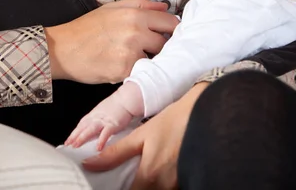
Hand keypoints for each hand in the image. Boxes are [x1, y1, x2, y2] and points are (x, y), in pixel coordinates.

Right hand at [44, 0, 178, 83]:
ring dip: (149, 60)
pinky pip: (140, 72)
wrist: (63, 49)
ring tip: (134, 58)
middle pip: (166, 43)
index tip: (169, 35)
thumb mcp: (113, 8)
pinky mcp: (123, 71)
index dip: (172, 30)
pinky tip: (123, 67)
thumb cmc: (86, 28)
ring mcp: (131, 52)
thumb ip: (141, 4)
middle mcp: (136, 32)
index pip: (170, 22)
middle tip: (150, 49)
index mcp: (135, 14)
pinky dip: (135, 72)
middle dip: (161, 47)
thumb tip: (164, 7)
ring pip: (155, 59)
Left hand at [65, 82, 144, 150]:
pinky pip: (106, 133)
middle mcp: (97, 117)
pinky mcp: (113, 124)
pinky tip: (98, 147)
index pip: (81, 124)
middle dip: (74, 136)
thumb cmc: (118, 105)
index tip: (68, 140)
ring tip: (76, 145)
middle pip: (83, 126)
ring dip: (82, 137)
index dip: (74, 132)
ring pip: (91, 129)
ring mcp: (104, 120)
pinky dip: (102, 140)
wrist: (127, 98)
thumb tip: (90, 130)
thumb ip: (96, 120)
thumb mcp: (103, 111)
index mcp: (94, 114)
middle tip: (67, 144)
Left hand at [83, 82, 209, 188]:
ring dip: (145, 185)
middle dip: (132, 187)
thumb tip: (89, 164)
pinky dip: (158, 183)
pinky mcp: (186, 179)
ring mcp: (177, 185)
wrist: (206, 114)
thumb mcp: (142, 134)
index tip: (109, 186)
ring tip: (139, 172)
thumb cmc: (174, 121)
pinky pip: (168, 188)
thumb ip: (116, 153)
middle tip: (124, 178)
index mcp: (150, 177)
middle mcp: (164, 187)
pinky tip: (155, 171)